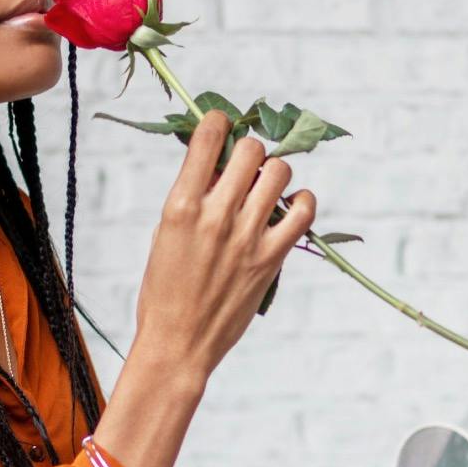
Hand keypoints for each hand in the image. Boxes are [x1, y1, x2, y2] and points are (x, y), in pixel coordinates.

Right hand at [131, 108, 319, 382]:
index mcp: (181, 205)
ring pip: (280, 173)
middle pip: (251, 149)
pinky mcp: (271, 258)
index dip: (218, 124)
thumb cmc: (164, 290)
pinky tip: (289, 209)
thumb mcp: (164, 234)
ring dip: (274, 174)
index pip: (209, 135)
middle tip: (244, 169)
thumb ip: (190, 196)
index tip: (221, 130)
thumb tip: (216, 162)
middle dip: (248, 152)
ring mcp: (247, 236)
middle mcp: (216, 215)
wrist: (178, 343)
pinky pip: (304, 211)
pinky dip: (302, 203)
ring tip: (265, 190)